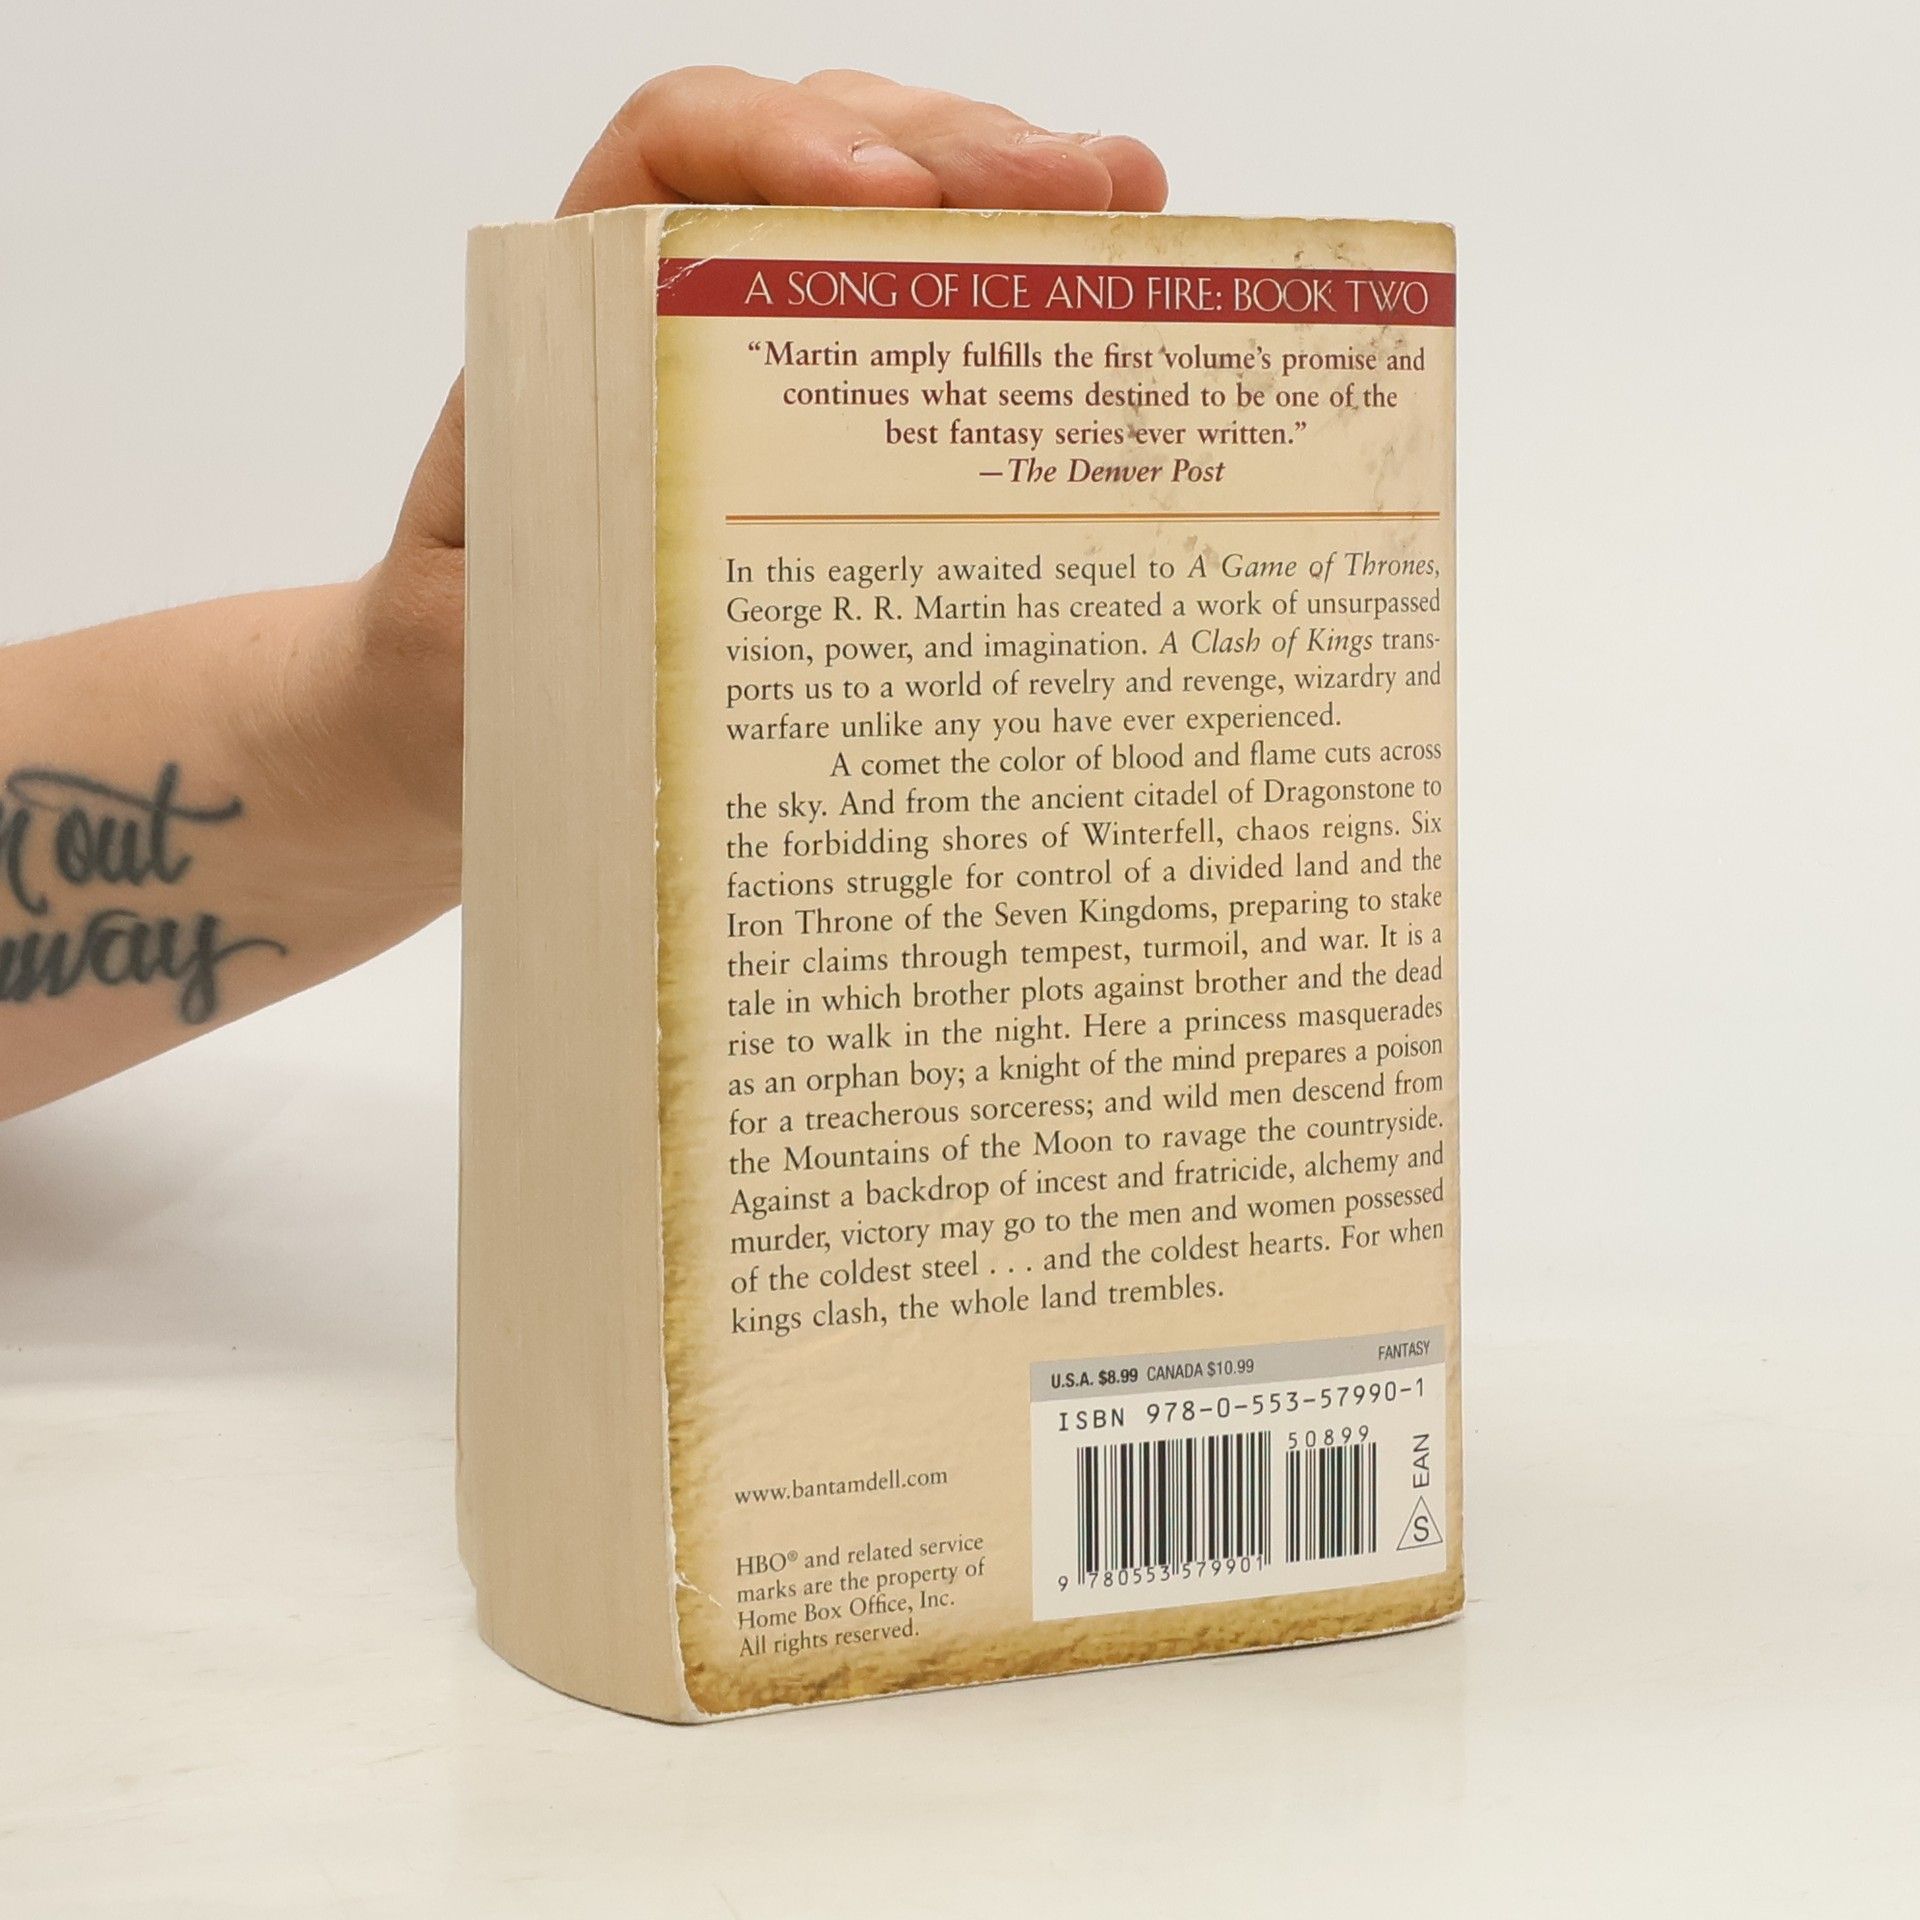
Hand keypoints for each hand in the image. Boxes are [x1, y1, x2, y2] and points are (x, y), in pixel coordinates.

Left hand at [353, 68, 1168, 847]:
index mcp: (574, 326)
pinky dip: (1010, 310)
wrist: (458, 737)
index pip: (673, 155)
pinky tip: (1091, 305)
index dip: (780, 141)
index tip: (887, 198)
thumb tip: (688, 613)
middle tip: (1091, 190)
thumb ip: (548, 607)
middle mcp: (673, 317)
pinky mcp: (821, 443)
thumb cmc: (463, 686)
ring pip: (890, 226)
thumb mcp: (475, 648)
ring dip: (1011, 204)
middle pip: (819, 158)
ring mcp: (759, 369)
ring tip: (1125, 208)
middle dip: (960, 153)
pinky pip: (921, 343)